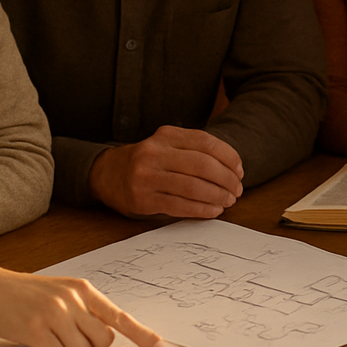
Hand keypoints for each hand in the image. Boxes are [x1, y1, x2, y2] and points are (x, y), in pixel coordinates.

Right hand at [0, 265, 166, 346]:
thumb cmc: (25, 294)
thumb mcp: (60, 292)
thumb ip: (84, 310)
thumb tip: (108, 337)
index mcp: (84, 289)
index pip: (120, 316)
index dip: (142, 335)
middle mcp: (73, 299)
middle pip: (103, 342)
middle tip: (65, 337)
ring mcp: (54, 313)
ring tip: (48, 336)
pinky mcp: (34, 329)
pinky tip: (35, 341)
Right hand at [89, 125, 244, 219]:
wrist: (106, 174)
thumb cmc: (147, 162)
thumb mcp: (166, 145)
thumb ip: (194, 150)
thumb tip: (232, 169)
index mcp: (166, 135)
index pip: (206, 142)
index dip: (229, 157)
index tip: (240, 170)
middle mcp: (155, 153)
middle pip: (203, 165)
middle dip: (226, 179)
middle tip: (237, 190)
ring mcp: (147, 176)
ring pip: (193, 187)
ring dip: (217, 196)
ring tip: (228, 201)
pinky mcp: (142, 199)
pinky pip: (179, 205)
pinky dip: (201, 210)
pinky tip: (213, 211)